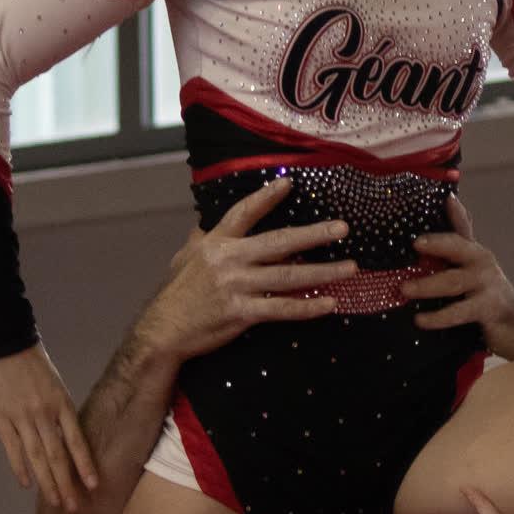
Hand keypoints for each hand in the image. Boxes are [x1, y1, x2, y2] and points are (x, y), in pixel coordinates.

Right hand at [0, 344, 98, 510]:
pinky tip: (26, 483)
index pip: (76, 441)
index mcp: (62, 404)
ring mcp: (21, 417)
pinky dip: (19, 468)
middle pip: (58, 455)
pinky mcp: (0, 418)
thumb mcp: (55, 385)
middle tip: (73, 507)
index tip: (93, 486)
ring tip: (54, 502)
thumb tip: (66, 440)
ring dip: (46, 482)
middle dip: (66, 483)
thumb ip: (59, 412)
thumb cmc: (32, 364)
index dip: (85, 464)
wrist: (5, 343)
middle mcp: (44, 413)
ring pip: (37, 456)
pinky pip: (12, 448)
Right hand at [139, 181, 354, 361]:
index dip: (266, 197)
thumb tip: (207, 222)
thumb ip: (201, 239)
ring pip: (288, 276)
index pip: (244, 213)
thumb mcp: (184, 258)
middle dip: (314, 235)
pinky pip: (282, 309)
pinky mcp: (242, 312)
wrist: (163, 331)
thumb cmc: (175, 295)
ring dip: (323, 272)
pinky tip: (329, 303)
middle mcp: (230, 260)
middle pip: (279, 243)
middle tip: (342, 229)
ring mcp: (237, 286)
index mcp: (216, 243)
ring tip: (350, 268)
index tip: (289, 183)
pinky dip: (307, 307)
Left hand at [405, 203, 513, 355]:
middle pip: (458, 247)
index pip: (463, 227)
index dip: (455, 212)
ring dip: (428, 285)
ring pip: (453, 281)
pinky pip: (459, 312)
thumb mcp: (470, 269)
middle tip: (415, 245)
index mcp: (474, 252)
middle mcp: (482, 263)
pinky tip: (420, 320)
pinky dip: (438, 317)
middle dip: (437, 244)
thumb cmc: (486, 295)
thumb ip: (456, 245)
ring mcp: (487, 284)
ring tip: (405, 289)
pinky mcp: (488, 308)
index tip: (445, 200)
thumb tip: (444, 210)